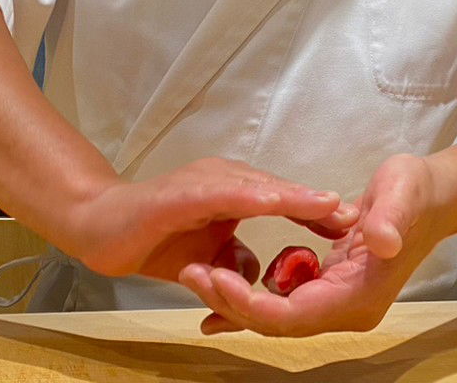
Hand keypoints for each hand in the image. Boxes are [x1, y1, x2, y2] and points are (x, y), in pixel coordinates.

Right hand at [60, 157, 358, 283]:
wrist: (99, 227)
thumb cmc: (153, 235)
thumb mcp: (206, 255)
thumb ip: (234, 260)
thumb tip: (258, 275)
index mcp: (233, 193)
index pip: (283, 201)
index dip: (317, 211)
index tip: (355, 223)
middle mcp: (223, 181)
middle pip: (278, 191)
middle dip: (317, 203)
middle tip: (357, 214)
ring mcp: (203, 183)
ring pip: (257, 189)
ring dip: (294, 196)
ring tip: (329, 204)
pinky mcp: (180, 194)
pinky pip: (221, 195)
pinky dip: (250, 198)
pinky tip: (274, 202)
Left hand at [178, 153, 456, 335]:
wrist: (435, 198)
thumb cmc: (417, 191)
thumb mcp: (402, 193)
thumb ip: (389, 218)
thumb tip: (381, 241)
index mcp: (359, 296)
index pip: (293, 315)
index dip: (250, 303)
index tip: (215, 278)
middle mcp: (347, 310)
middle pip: (277, 322)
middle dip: (232, 302)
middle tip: (191, 273)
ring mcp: (338, 303)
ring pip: (275, 316)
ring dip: (235, 300)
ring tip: (194, 276)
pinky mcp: (330, 290)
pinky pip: (282, 303)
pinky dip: (251, 297)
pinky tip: (219, 287)